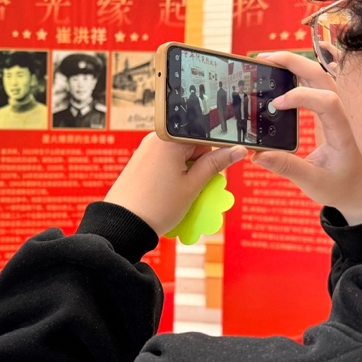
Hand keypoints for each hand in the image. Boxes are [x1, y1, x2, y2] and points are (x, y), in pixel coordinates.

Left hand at [105, 133, 245, 235]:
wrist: (123, 224)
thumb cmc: (157, 206)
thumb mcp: (193, 186)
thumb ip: (216, 164)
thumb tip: (237, 150)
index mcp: (170, 139)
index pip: (204, 136)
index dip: (215, 153)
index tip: (218, 170)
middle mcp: (156, 138)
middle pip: (191, 145)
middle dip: (200, 165)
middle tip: (198, 187)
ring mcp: (146, 149)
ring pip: (179, 156)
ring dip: (187, 172)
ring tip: (181, 193)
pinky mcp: (140, 162)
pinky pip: (165, 163)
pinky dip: (174, 176)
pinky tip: (170, 192)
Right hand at [251, 51, 361, 224]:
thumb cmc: (341, 186)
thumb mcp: (314, 183)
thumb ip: (287, 168)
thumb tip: (258, 155)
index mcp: (344, 132)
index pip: (327, 101)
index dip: (300, 96)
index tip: (276, 105)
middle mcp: (345, 114)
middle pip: (322, 76)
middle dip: (294, 63)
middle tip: (264, 60)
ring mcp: (339, 109)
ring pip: (320, 74)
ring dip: (294, 63)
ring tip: (267, 61)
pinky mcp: (331, 110)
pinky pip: (319, 83)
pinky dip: (303, 70)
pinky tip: (288, 62)